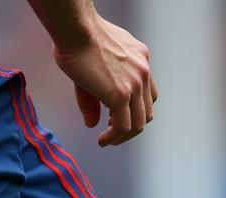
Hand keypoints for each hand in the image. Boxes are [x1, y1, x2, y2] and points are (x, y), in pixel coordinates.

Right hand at [53, 16, 157, 146]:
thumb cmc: (77, 41)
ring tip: (107, 140)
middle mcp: (143, 70)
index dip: (134, 111)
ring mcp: (135, 83)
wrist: (76, 30)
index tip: (115, 118)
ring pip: (138, 124)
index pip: (148, 94)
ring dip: (123, 137)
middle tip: (112, 133)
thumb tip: (92, 124)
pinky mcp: (121, 94)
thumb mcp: (92, 71)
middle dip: (130, 127)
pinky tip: (102, 140)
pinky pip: (122, 127)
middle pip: (147, 112)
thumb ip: (94, 100)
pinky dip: (113, 138)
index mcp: (140, 59)